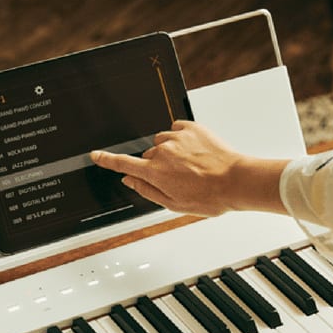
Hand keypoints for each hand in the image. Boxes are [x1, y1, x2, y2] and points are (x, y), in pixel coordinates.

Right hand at [90, 121, 242, 216]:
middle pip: (148, 156)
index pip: (123, 163)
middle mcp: (162, 152)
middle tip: (177, 177)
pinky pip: (177, 129)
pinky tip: (194, 152)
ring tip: (189, 165)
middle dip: (156, 165)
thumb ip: (147, 191)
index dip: (107, 159)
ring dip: (169, 151)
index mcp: (155, 173)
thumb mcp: (174, 205)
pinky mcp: (191, 128)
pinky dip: (181, 139)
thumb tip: (130, 181)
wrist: (235, 181)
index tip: (96, 155)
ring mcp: (177, 138)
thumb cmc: (209, 197)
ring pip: (162, 142)